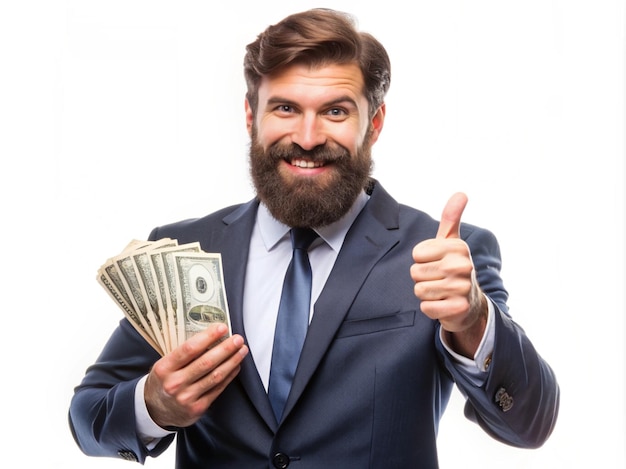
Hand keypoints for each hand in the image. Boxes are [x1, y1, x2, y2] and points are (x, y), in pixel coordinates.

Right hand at [144, 323, 248, 428]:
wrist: (154, 410)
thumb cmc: (163, 380)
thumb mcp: (164, 364)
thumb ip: (183, 353)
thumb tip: (211, 335)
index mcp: (165, 368)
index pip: (189, 349)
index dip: (208, 337)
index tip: (222, 327)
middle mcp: (175, 383)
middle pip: (206, 362)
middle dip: (226, 348)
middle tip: (238, 339)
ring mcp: (186, 397)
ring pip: (215, 376)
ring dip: (232, 361)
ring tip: (241, 350)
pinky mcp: (197, 408)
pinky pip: (218, 389)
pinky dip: (229, 375)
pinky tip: (236, 366)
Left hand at [410, 193, 486, 354]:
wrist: (470, 304)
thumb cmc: (454, 268)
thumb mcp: (452, 242)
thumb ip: (451, 218)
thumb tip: (461, 192)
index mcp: (458, 247)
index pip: (416, 254)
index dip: (422, 261)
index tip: (437, 263)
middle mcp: (463, 266)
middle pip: (415, 272)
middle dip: (423, 278)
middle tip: (439, 280)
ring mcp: (462, 288)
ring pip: (419, 290)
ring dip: (426, 294)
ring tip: (441, 291)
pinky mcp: (458, 308)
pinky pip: (426, 307)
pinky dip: (430, 308)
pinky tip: (443, 304)